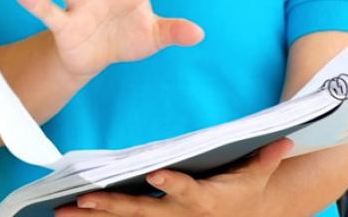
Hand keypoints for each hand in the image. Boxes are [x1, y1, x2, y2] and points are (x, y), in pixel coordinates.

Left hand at [56, 138, 292, 215]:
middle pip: (143, 212)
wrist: (244, 215)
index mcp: (205, 200)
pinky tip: (69, 213)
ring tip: (63, 211)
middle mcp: (179, 215)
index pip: (186, 192)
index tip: (155, 175)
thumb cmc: (245, 189)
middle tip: (85, 200)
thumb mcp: (258, 174)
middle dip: (113, 208)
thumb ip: (266, 157)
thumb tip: (284, 139)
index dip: (172, 185)